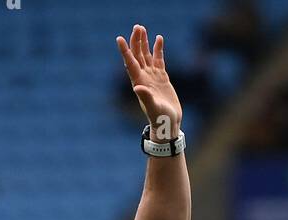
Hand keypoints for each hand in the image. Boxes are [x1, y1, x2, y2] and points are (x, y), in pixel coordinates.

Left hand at [116, 25, 181, 141]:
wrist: (168, 124)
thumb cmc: (160, 119)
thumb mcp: (153, 108)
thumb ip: (146, 98)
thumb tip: (137, 88)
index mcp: (139, 83)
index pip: (130, 63)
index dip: (125, 51)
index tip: (119, 38)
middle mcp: (144, 78)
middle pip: (137, 55)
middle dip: (136, 41)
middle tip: (137, 27)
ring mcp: (153, 77)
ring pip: (146, 55)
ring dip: (144, 42)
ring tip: (142, 28)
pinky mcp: (162, 77)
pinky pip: (159, 60)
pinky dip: (158, 49)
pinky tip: (159, 38)